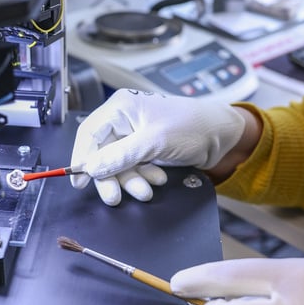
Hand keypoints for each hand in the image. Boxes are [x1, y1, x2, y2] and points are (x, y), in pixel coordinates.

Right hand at [69, 89, 246, 205]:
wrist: (224, 136)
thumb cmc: (193, 126)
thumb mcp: (153, 142)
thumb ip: (120, 156)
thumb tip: (91, 167)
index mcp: (121, 108)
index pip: (89, 134)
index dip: (81, 158)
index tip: (79, 181)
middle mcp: (125, 120)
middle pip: (102, 153)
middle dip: (111, 177)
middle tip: (114, 197)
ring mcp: (136, 135)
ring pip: (119, 164)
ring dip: (131, 180)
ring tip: (147, 190)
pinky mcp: (146, 149)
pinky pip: (134, 168)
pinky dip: (142, 177)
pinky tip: (157, 180)